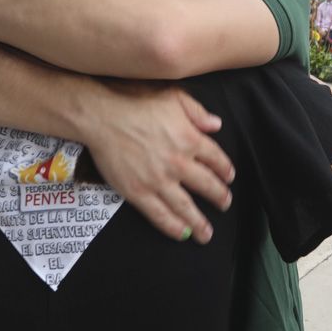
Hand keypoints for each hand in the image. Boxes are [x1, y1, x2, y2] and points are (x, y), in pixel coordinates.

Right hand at [83, 84, 233, 244]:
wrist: (102, 118)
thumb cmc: (134, 103)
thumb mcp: (173, 97)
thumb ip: (197, 112)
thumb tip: (216, 124)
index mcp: (189, 139)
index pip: (216, 159)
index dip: (225, 170)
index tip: (228, 177)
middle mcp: (179, 163)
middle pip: (207, 185)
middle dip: (219, 197)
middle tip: (224, 203)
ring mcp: (159, 180)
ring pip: (186, 207)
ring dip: (199, 222)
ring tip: (206, 232)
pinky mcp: (139, 192)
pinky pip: (160, 215)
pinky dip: (173, 227)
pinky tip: (181, 233)